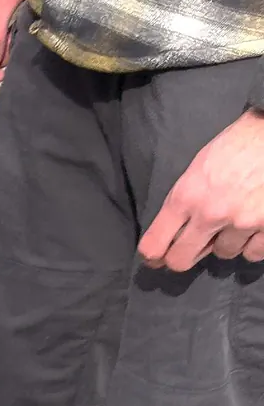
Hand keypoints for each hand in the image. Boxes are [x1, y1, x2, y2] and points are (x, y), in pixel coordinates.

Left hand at [139, 111, 263, 269]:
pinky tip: (255, 227)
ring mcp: (241, 222)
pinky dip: (253, 243)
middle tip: (193, 247)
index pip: (153, 245)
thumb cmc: (236, 145)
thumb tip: (175, 231)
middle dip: (184, 256)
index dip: (152, 256)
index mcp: (185, 197)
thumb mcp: (198, 168)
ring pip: (223, 253)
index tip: (155, 258)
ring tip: (235, 221)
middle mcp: (210, 214)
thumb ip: (184, 201)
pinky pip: (253, 252)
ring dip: (227, 242)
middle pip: (180, 261)